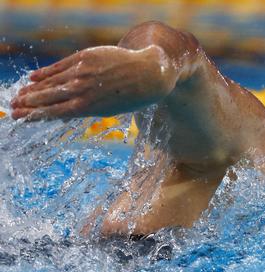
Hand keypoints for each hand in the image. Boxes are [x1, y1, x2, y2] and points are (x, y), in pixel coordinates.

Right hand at [11, 45, 169, 120]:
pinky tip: (33, 78)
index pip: (53, 112)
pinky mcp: (85, 57)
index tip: (21, 118)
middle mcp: (81, 90)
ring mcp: (82, 72)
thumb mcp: (107, 110)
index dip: (34, 115)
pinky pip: (60, 66)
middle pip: (47, 97)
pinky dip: (46, 73)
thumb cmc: (130, 96)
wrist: (148, 74)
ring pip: (50, 82)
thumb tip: (63, 113)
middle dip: (28, 104)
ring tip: (20, 95)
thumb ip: (84, 109)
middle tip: (13, 109)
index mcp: (87, 107)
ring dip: (32, 89)